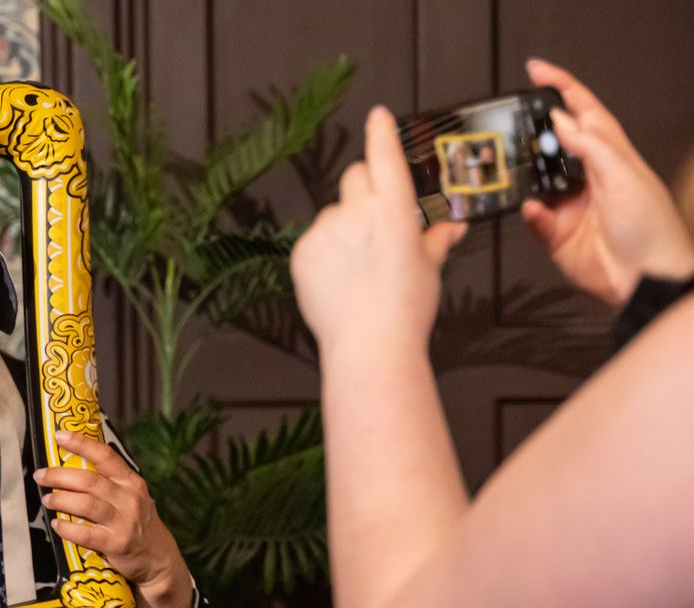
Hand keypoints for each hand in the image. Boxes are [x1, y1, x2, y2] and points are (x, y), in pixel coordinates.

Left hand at [34, 430, 191, 607]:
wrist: (157, 558)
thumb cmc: (137, 522)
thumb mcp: (131, 496)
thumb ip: (108, 482)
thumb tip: (71, 464)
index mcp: (131, 482)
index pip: (105, 456)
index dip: (81, 444)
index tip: (60, 436)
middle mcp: (129, 499)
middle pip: (89, 480)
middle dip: (59, 475)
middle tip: (41, 475)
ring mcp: (123, 522)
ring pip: (86, 504)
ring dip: (60, 500)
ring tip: (48, 499)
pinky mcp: (116, 544)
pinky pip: (86, 533)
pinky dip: (67, 528)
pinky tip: (57, 524)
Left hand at [292, 105, 467, 355]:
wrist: (369, 345)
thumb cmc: (405, 309)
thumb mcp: (429, 268)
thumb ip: (437, 239)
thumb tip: (453, 225)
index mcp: (393, 210)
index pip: (385, 157)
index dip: (381, 132)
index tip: (378, 115)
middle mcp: (356, 213)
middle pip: (355, 175)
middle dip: (366, 186)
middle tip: (377, 217)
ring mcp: (324, 231)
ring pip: (334, 211)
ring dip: (345, 224)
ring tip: (359, 264)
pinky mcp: (301, 252)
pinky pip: (315, 238)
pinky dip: (326, 250)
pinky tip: (340, 277)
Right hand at [521, 59, 693, 305]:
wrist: (645, 278)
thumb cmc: (650, 226)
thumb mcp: (623, 175)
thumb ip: (590, 146)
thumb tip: (560, 121)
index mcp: (611, 155)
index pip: (583, 111)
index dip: (561, 88)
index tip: (535, 71)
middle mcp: (588, 176)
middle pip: (553, 142)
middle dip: (532, 130)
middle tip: (509, 122)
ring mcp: (570, 204)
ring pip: (535, 179)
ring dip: (524, 175)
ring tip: (513, 167)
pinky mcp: (556, 233)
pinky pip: (531, 217)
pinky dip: (529, 214)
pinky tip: (535, 211)